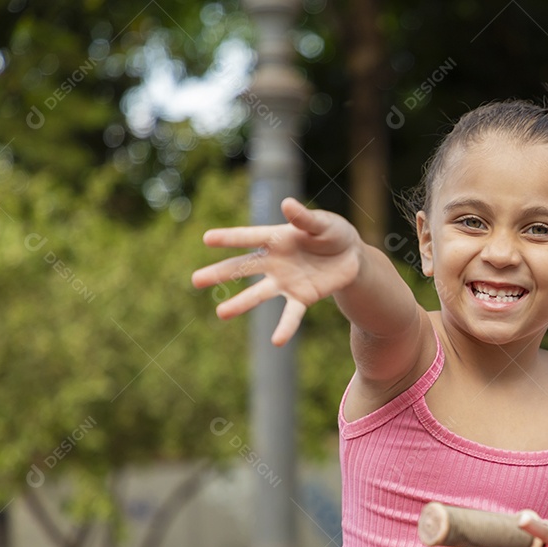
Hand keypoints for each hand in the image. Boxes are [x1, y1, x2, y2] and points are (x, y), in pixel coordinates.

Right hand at [191, 197, 362, 344]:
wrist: (351, 256)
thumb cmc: (332, 233)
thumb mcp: (323, 223)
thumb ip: (305, 218)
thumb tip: (286, 204)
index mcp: (276, 239)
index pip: (249, 237)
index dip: (230, 238)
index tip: (207, 238)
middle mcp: (274, 261)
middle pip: (243, 267)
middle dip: (220, 273)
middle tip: (195, 280)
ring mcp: (285, 281)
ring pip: (259, 294)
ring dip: (241, 303)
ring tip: (220, 314)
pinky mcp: (302, 297)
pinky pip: (291, 314)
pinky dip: (285, 327)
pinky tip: (277, 341)